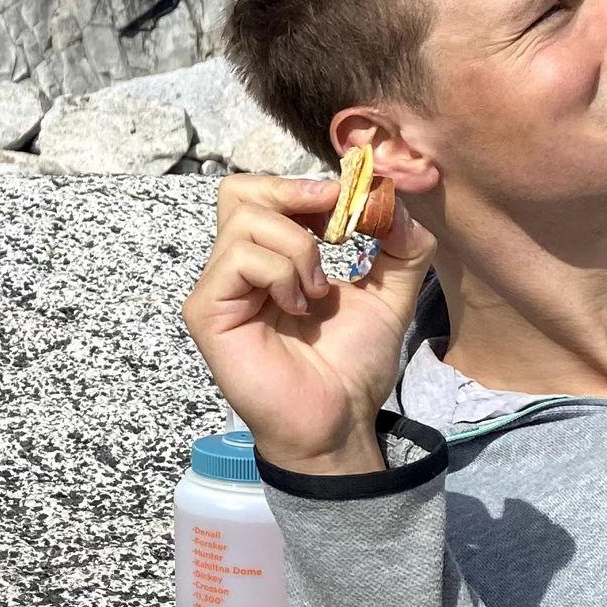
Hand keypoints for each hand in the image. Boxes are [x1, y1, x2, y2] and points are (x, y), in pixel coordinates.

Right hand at [181, 173, 435, 473]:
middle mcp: (235, 266)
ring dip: (299, 249)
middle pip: (238, 191)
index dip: (305, 186)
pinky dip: (282, 274)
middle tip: (334, 229)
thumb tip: (394, 201)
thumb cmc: (350, 365)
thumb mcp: (388, 295)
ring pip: (246, 221)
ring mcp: (217, 288)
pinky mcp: (207, 311)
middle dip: (293, 195)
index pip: (263, 192)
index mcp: (268, 257)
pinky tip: (300, 307)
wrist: (337, 420)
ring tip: (318, 291)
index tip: (349, 205)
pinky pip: (240, 260)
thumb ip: (399, 247)